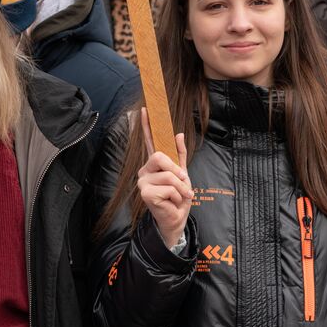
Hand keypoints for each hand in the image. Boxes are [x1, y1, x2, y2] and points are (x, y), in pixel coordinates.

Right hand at [138, 107, 192, 249]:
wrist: (176, 218)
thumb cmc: (178, 197)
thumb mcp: (183, 174)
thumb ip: (180, 155)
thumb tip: (179, 134)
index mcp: (154, 164)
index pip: (149, 141)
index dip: (148, 125)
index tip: (146, 108)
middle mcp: (145, 170)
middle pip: (160, 156)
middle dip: (176, 171)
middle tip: (182, 183)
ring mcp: (143, 182)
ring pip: (168, 175)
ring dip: (180, 188)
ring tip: (179, 196)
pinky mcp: (145, 193)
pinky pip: (169, 188)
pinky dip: (177, 196)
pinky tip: (172, 203)